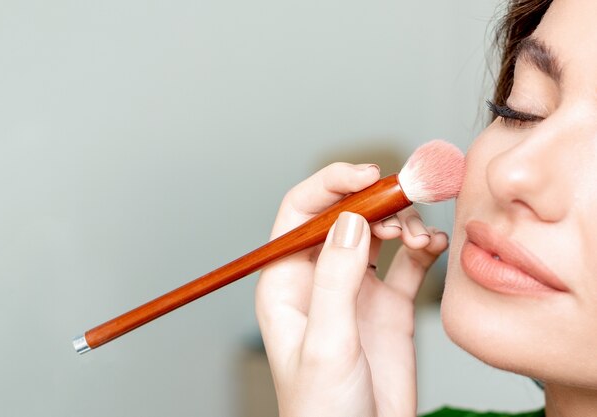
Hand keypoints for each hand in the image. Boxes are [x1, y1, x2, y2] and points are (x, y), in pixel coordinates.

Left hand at [255, 163, 448, 416]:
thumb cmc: (323, 410)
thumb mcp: (327, 344)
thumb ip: (336, 280)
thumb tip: (348, 220)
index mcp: (286, 281)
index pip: (301, 212)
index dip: (331, 185)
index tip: (368, 176)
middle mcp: (319, 278)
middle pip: (343, 214)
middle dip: (375, 200)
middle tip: (406, 199)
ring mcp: (354, 289)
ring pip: (377, 232)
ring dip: (401, 223)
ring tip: (418, 238)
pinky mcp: (386, 304)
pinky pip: (406, 261)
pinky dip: (422, 248)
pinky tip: (433, 250)